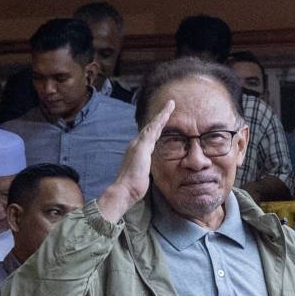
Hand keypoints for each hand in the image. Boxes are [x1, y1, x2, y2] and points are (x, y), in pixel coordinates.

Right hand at [97, 100, 174, 221]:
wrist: (124, 190)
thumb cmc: (132, 188)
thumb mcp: (142, 176)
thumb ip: (145, 170)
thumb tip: (149, 172)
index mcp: (137, 152)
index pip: (149, 137)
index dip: (156, 129)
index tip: (162, 123)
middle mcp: (136, 145)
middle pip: (150, 128)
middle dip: (160, 118)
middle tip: (169, 107)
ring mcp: (138, 144)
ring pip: (152, 125)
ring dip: (162, 114)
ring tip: (171, 105)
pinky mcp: (141, 146)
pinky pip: (153, 129)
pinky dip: (160, 119)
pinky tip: (167, 113)